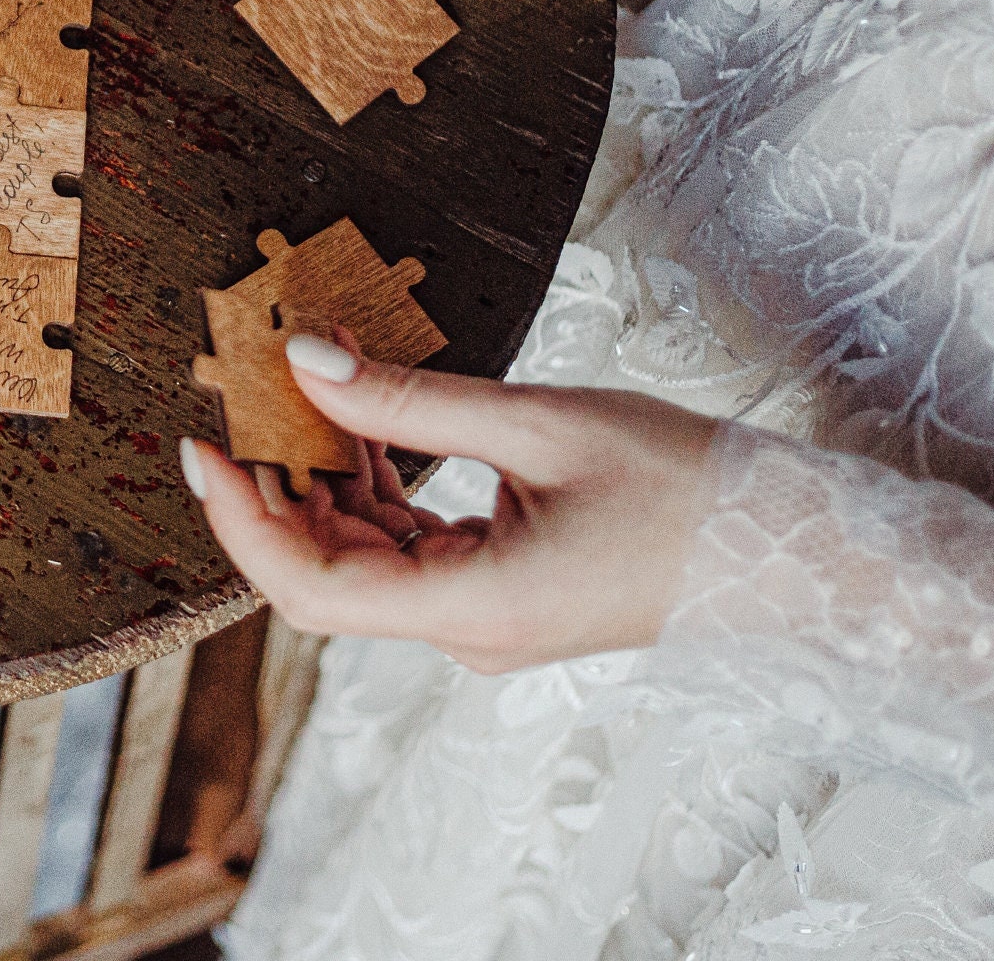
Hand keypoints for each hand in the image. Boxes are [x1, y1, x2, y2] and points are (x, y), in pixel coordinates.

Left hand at [180, 333, 721, 672]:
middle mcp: (466, 632)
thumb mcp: (540, 423)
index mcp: (473, 610)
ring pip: (363, 555)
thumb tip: (308, 362)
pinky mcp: (497, 594)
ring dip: (325, 475)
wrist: (791, 545)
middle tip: (245, 390)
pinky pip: (407, 546)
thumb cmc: (690, 488)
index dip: (243, 522)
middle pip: (326, 570)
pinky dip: (374, 484)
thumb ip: (411, 400)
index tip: (201, 450)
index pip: (312, 587)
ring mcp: (481, 619)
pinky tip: (364, 416)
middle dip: (276, 482)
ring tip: (305, 381)